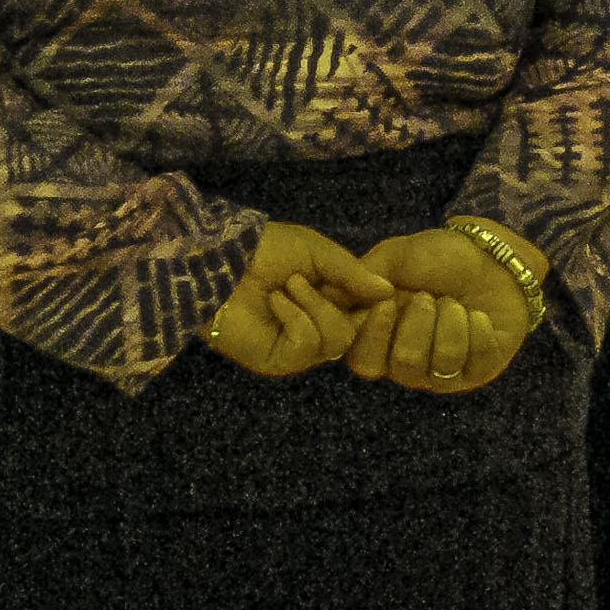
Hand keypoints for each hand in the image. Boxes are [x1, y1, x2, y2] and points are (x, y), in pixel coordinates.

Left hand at [203, 221, 396, 377]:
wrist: (220, 262)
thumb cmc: (268, 250)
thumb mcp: (319, 252)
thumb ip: (354, 274)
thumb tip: (389, 292)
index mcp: (330, 299)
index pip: (367, 313)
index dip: (377, 305)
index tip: (383, 290)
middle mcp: (318, 325)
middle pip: (357, 332)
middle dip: (338, 303)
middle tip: (315, 281)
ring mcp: (298, 346)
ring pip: (336, 341)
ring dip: (315, 308)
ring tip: (289, 287)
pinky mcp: (277, 360)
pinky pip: (306, 347)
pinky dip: (297, 319)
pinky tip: (277, 302)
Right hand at [344, 225, 542, 394]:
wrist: (491, 252)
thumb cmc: (438, 256)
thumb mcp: (395, 257)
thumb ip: (363, 277)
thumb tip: (330, 297)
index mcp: (383, 338)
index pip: (363, 359)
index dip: (375, 335)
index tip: (388, 302)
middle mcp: (410, 361)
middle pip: (403, 365)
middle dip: (418, 325)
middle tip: (427, 296)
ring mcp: (445, 369)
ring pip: (440, 367)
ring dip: (450, 325)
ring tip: (455, 302)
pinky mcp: (480, 368)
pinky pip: (476, 363)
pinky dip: (478, 332)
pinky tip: (479, 315)